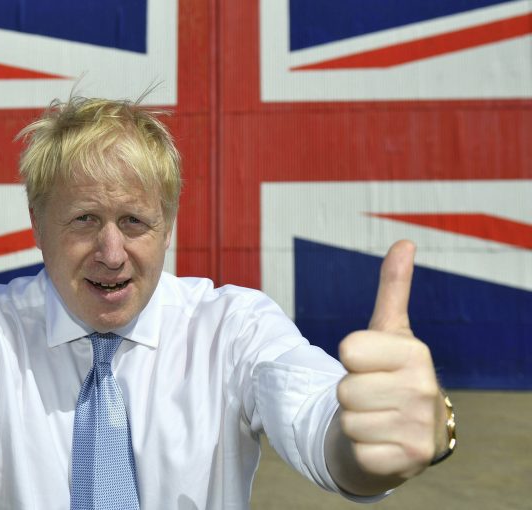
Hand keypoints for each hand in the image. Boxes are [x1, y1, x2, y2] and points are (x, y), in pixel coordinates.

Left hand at [336, 240, 443, 479]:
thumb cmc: (391, 375)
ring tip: (375, 416)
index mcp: (415, 353)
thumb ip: (393, 288)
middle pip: (342, 388)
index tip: (368, 364)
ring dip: (353, 421)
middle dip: (348, 393)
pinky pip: (357, 450)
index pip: (348, 350)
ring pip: (346, 419)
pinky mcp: (408, 461)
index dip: (350, 358)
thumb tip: (404, 241)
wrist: (406, 433)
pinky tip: (380, 442)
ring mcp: (419, 428)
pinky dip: (360, 449)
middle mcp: (424, 390)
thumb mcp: (390, 332)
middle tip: (371, 395)